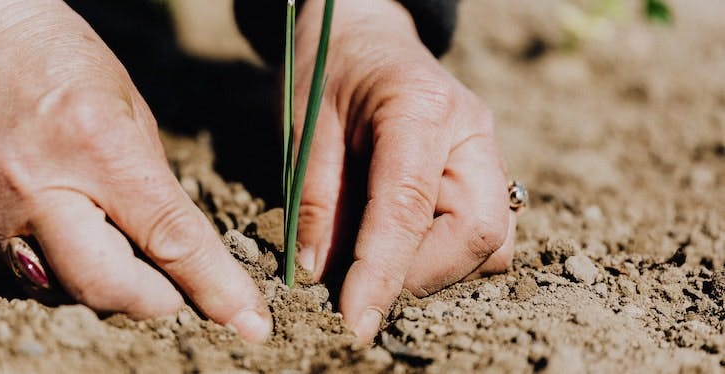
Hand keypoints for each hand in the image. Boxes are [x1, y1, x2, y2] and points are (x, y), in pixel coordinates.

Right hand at [0, 0, 270, 341]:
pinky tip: (69, 228)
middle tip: (175, 289)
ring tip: (116, 242)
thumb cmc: (59, 56)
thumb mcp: (130, 109)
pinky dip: (62, 267)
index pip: (168, 238)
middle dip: (156, 301)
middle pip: (109, 288)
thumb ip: (155, 187)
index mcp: (96, 144)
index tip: (249, 323)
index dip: (214, 288)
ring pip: (67, 291)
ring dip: (108, 284)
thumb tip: (180, 253)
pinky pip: (26, 275)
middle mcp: (37, 187)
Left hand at [294, 0, 515, 343]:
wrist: (364, 33)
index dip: (382, 272)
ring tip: (378, 256)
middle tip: (362, 282)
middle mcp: (471, 132)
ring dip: (436, 269)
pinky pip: (486, 234)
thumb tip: (319, 272)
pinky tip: (402, 241)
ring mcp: (486, 152)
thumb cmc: (329, 69)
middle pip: (478, 233)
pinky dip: (446, 255)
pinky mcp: (485, 172)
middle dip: (419, 275)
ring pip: (491, 242)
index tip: (355, 319)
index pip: (409, 207)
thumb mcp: (305, 125)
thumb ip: (314, 197)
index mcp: (421, 108)